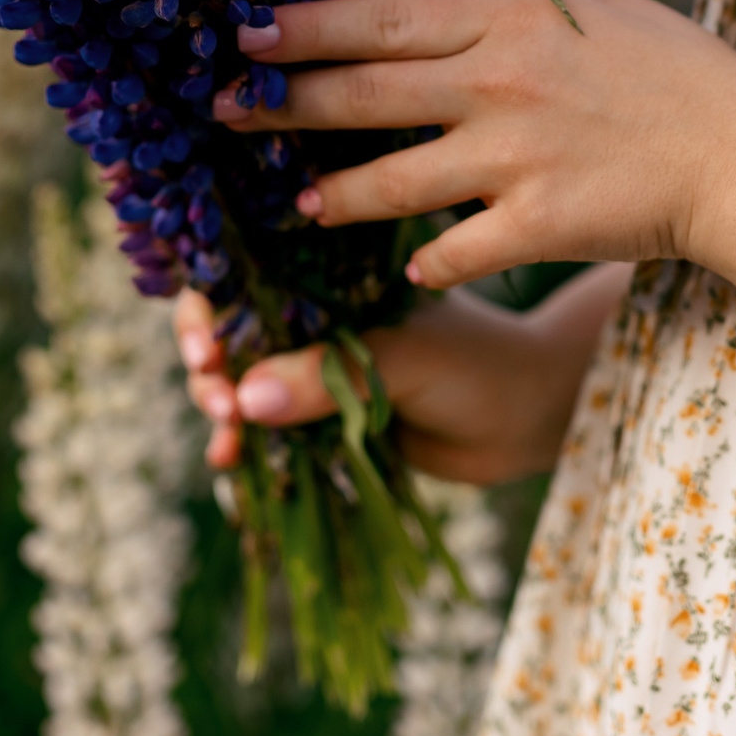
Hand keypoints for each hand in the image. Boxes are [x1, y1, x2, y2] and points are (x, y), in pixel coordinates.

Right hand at [173, 266, 631, 482]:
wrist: (529, 419)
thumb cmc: (478, 363)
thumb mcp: (404, 359)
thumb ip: (328, 375)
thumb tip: (243, 399)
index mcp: (327, 273)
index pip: (244, 274)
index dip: (210, 309)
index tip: (206, 351)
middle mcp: (312, 313)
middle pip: (228, 330)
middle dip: (210, 368)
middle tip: (219, 402)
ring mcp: (315, 366)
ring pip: (240, 382)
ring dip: (221, 410)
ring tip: (228, 444)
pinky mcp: (323, 416)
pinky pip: (266, 429)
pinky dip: (244, 444)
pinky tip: (230, 463)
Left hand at [209, 0, 735, 287]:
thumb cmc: (673, 72)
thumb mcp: (589, 13)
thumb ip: (508, 16)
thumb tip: (437, 17)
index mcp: (507, 22)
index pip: (380, 20)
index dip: (304, 30)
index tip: (245, 35)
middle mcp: (498, 85)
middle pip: (363, 95)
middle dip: (282, 106)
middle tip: (224, 112)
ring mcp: (513, 159)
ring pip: (389, 183)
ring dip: (335, 197)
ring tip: (301, 205)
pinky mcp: (535, 226)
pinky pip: (451, 251)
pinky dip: (425, 262)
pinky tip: (406, 270)